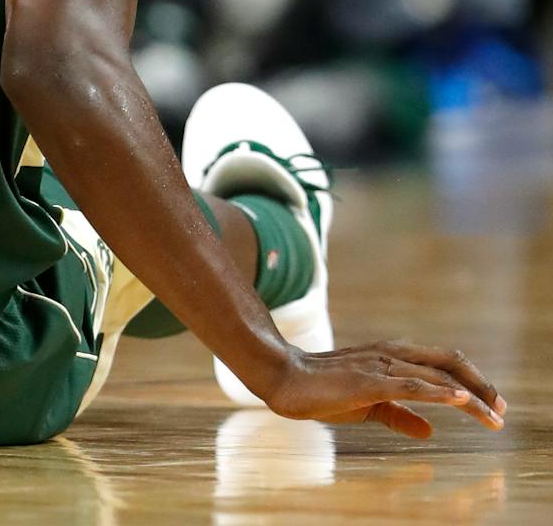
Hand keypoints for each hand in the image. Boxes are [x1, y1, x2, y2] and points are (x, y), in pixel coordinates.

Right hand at [259, 342, 503, 438]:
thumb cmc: (322, 390)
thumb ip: (400, 415)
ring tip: (493, 416)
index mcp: (392, 357)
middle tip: (502, 411)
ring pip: (436, 376)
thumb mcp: (368, 406)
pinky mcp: (368, 381)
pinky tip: (460, 400)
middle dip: (482, 386)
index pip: (443, 363)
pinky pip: (410, 385)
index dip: (473, 381)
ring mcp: (380, 365)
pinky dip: (439, 392)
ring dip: (470, 396)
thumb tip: (430, 430)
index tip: (493, 406)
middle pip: (449, 362)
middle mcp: (391, 355)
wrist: (283, 379)